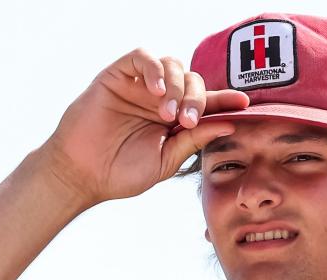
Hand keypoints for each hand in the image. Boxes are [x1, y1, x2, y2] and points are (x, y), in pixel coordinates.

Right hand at [40, 48, 249, 207]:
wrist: (83, 175)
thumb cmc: (122, 173)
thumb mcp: (166, 160)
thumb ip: (194, 141)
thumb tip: (229, 125)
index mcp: (174, 120)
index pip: (206, 103)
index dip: (225, 100)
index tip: (244, 103)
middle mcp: (160, 99)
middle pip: (192, 80)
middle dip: (197, 98)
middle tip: (188, 121)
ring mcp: (139, 85)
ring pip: (172, 65)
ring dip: (176, 86)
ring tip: (168, 114)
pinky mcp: (118, 75)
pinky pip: (142, 56)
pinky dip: (154, 69)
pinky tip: (155, 91)